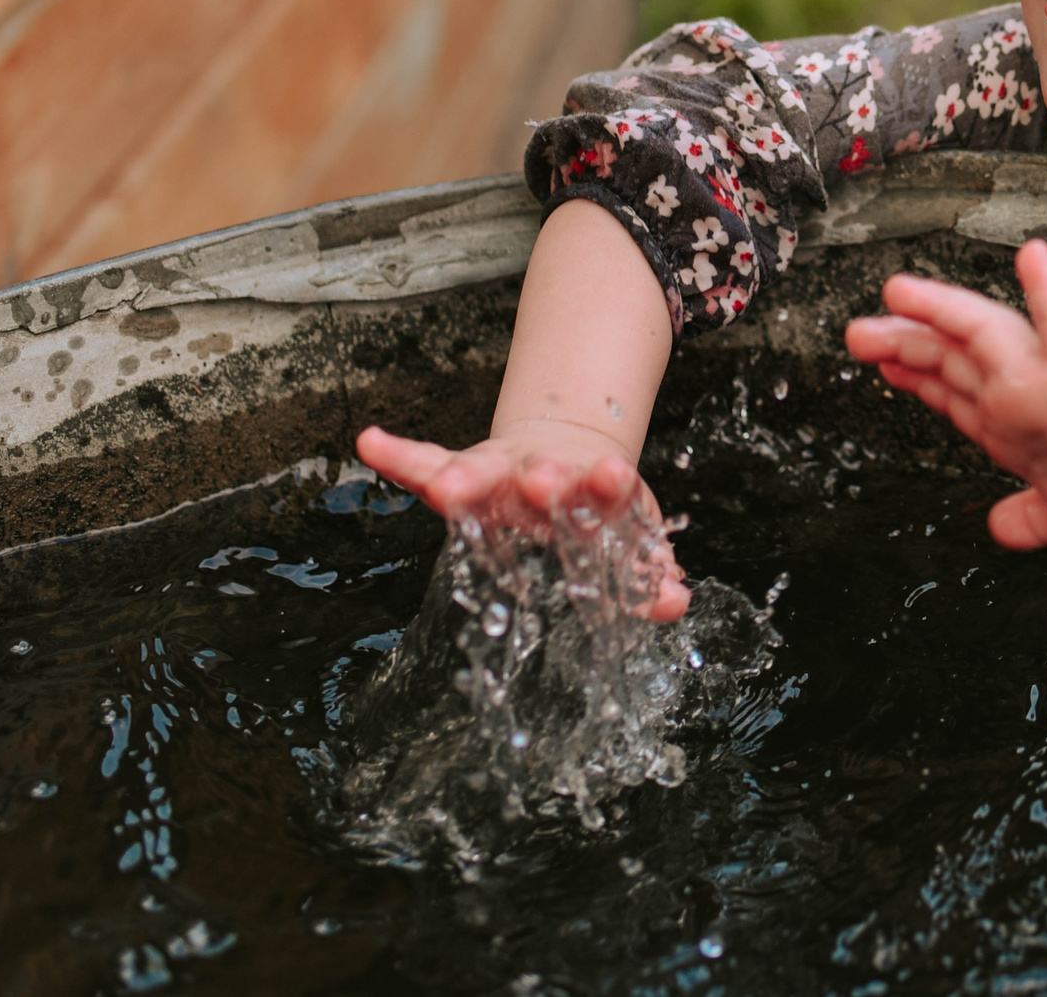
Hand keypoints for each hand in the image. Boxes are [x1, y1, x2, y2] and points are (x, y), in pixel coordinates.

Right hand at [355, 420, 690, 620]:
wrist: (566, 457)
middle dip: (544, 482)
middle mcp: (541, 480)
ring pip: (483, 473)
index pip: (599, 493)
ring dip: (466, 479)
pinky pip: (422, 463)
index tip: (614, 476)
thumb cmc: (590, 505)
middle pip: (541, 480)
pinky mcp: (462, 472)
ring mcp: (500, 476)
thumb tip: (677, 604)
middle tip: (543, 478)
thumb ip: (648, 568)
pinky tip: (369, 442)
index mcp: (586, 495)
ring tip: (446, 485)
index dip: (608, 488)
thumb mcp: (629, 528)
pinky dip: (396, 456)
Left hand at [845, 241, 1046, 548]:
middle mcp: (1023, 393)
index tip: (878, 361)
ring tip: (898, 292)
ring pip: (983, 336)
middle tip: (855, 332)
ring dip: (941, 312)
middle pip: (950, 361)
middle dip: (901, 344)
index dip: (912, 376)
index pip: (951, 393)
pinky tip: (1032, 258)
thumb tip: (998, 527)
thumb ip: (1028, 517)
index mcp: (1014, 424)